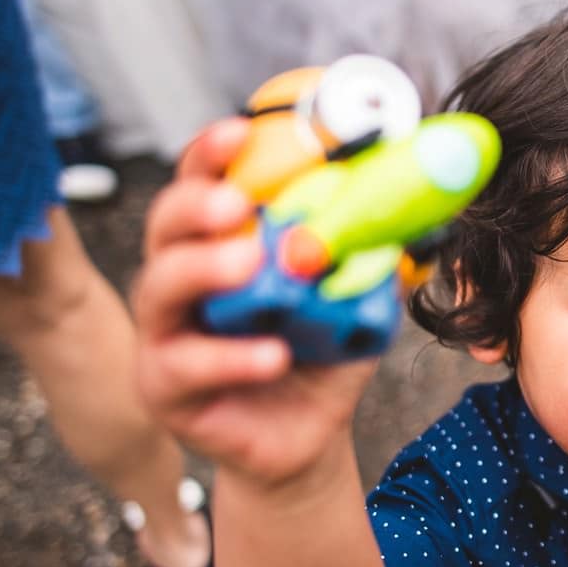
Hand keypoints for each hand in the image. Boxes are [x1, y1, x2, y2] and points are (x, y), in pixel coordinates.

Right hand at [134, 118, 376, 486]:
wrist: (307, 436)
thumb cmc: (321, 353)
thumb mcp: (354, 296)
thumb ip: (367, 252)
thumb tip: (408, 204)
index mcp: (217, 241)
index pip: (202, 183)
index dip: (213, 153)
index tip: (240, 130)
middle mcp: (177, 278)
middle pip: (164, 224)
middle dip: (196, 204)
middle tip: (237, 204)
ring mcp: (163, 333)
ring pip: (158, 288)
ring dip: (203, 269)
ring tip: (251, 266)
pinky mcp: (164, 388)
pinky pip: (186, 366)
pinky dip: (232, 357)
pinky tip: (273, 355)